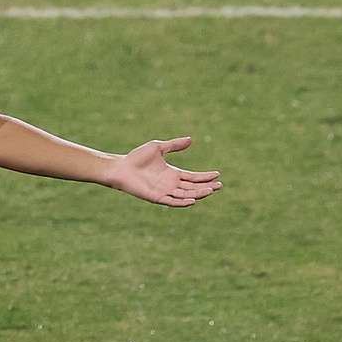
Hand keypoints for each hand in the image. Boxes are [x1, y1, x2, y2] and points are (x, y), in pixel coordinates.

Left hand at [101, 136, 221, 206]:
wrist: (121, 167)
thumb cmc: (137, 157)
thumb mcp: (158, 147)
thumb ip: (174, 145)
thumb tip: (191, 139)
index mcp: (172, 173)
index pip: (193, 177)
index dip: (205, 176)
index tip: (217, 174)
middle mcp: (170, 184)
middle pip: (193, 187)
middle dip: (206, 187)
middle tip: (220, 185)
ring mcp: (164, 191)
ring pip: (185, 195)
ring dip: (198, 194)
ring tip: (211, 191)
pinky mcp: (156, 197)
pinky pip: (172, 202)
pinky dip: (182, 202)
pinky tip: (193, 200)